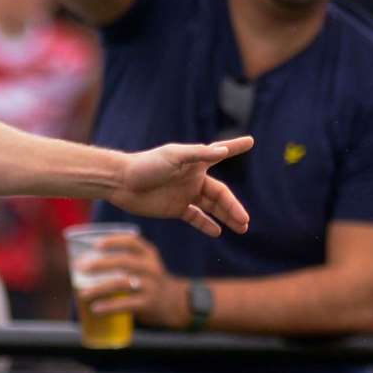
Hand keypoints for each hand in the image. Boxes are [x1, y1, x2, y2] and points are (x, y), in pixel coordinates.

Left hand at [75, 233, 189, 327]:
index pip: (132, 241)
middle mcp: (151, 268)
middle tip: (80, 268)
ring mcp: (151, 286)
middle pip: (123, 262)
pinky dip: (108, 306)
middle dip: (100, 264)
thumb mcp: (143, 265)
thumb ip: (121, 261)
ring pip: (122, 283)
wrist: (176, 303)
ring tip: (82, 294)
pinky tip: (95, 308)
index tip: (96, 244)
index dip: (113, 241)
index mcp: (148, 254)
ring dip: (99, 288)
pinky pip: (126, 304)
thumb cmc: (149, 281)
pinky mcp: (149, 304)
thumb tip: (80, 264)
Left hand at [109, 136, 252, 235]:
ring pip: (211, 208)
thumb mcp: (173, 156)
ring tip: (241, 228)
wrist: (120, 182)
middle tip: (245, 221)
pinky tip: (217, 232)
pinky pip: (195, 218)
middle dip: (234, 207)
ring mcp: (185, 195)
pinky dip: (206, 225)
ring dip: (226, 217)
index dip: (235, 147)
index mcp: (196, 163)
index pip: (220, 153)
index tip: (251, 141)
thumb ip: (198, 154)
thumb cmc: (145, 165)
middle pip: (220, 194)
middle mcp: (193, 179)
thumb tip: (223, 150)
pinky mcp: (174, 209)